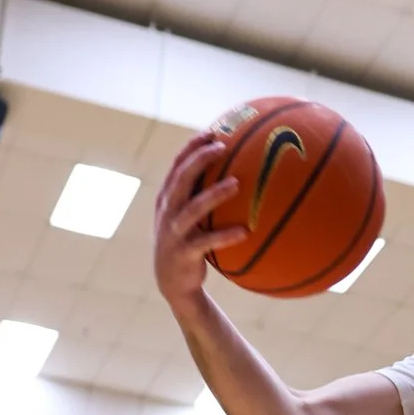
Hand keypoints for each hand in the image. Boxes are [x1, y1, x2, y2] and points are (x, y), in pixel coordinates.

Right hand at [154, 133, 247, 311]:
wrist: (173, 283)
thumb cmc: (189, 243)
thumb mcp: (190, 218)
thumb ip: (203, 196)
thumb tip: (238, 174)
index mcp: (168, 199)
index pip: (177, 165)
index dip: (192, 147)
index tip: (213, 131)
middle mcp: (168, 211)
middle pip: (181, 179)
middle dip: (199, 159)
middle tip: (222, 147)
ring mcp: (174, 232)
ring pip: (193, 209)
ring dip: (214, 195)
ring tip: (236, 184)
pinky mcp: (184, 253)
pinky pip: (206, 242)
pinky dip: (225, 236)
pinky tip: (245, 231)